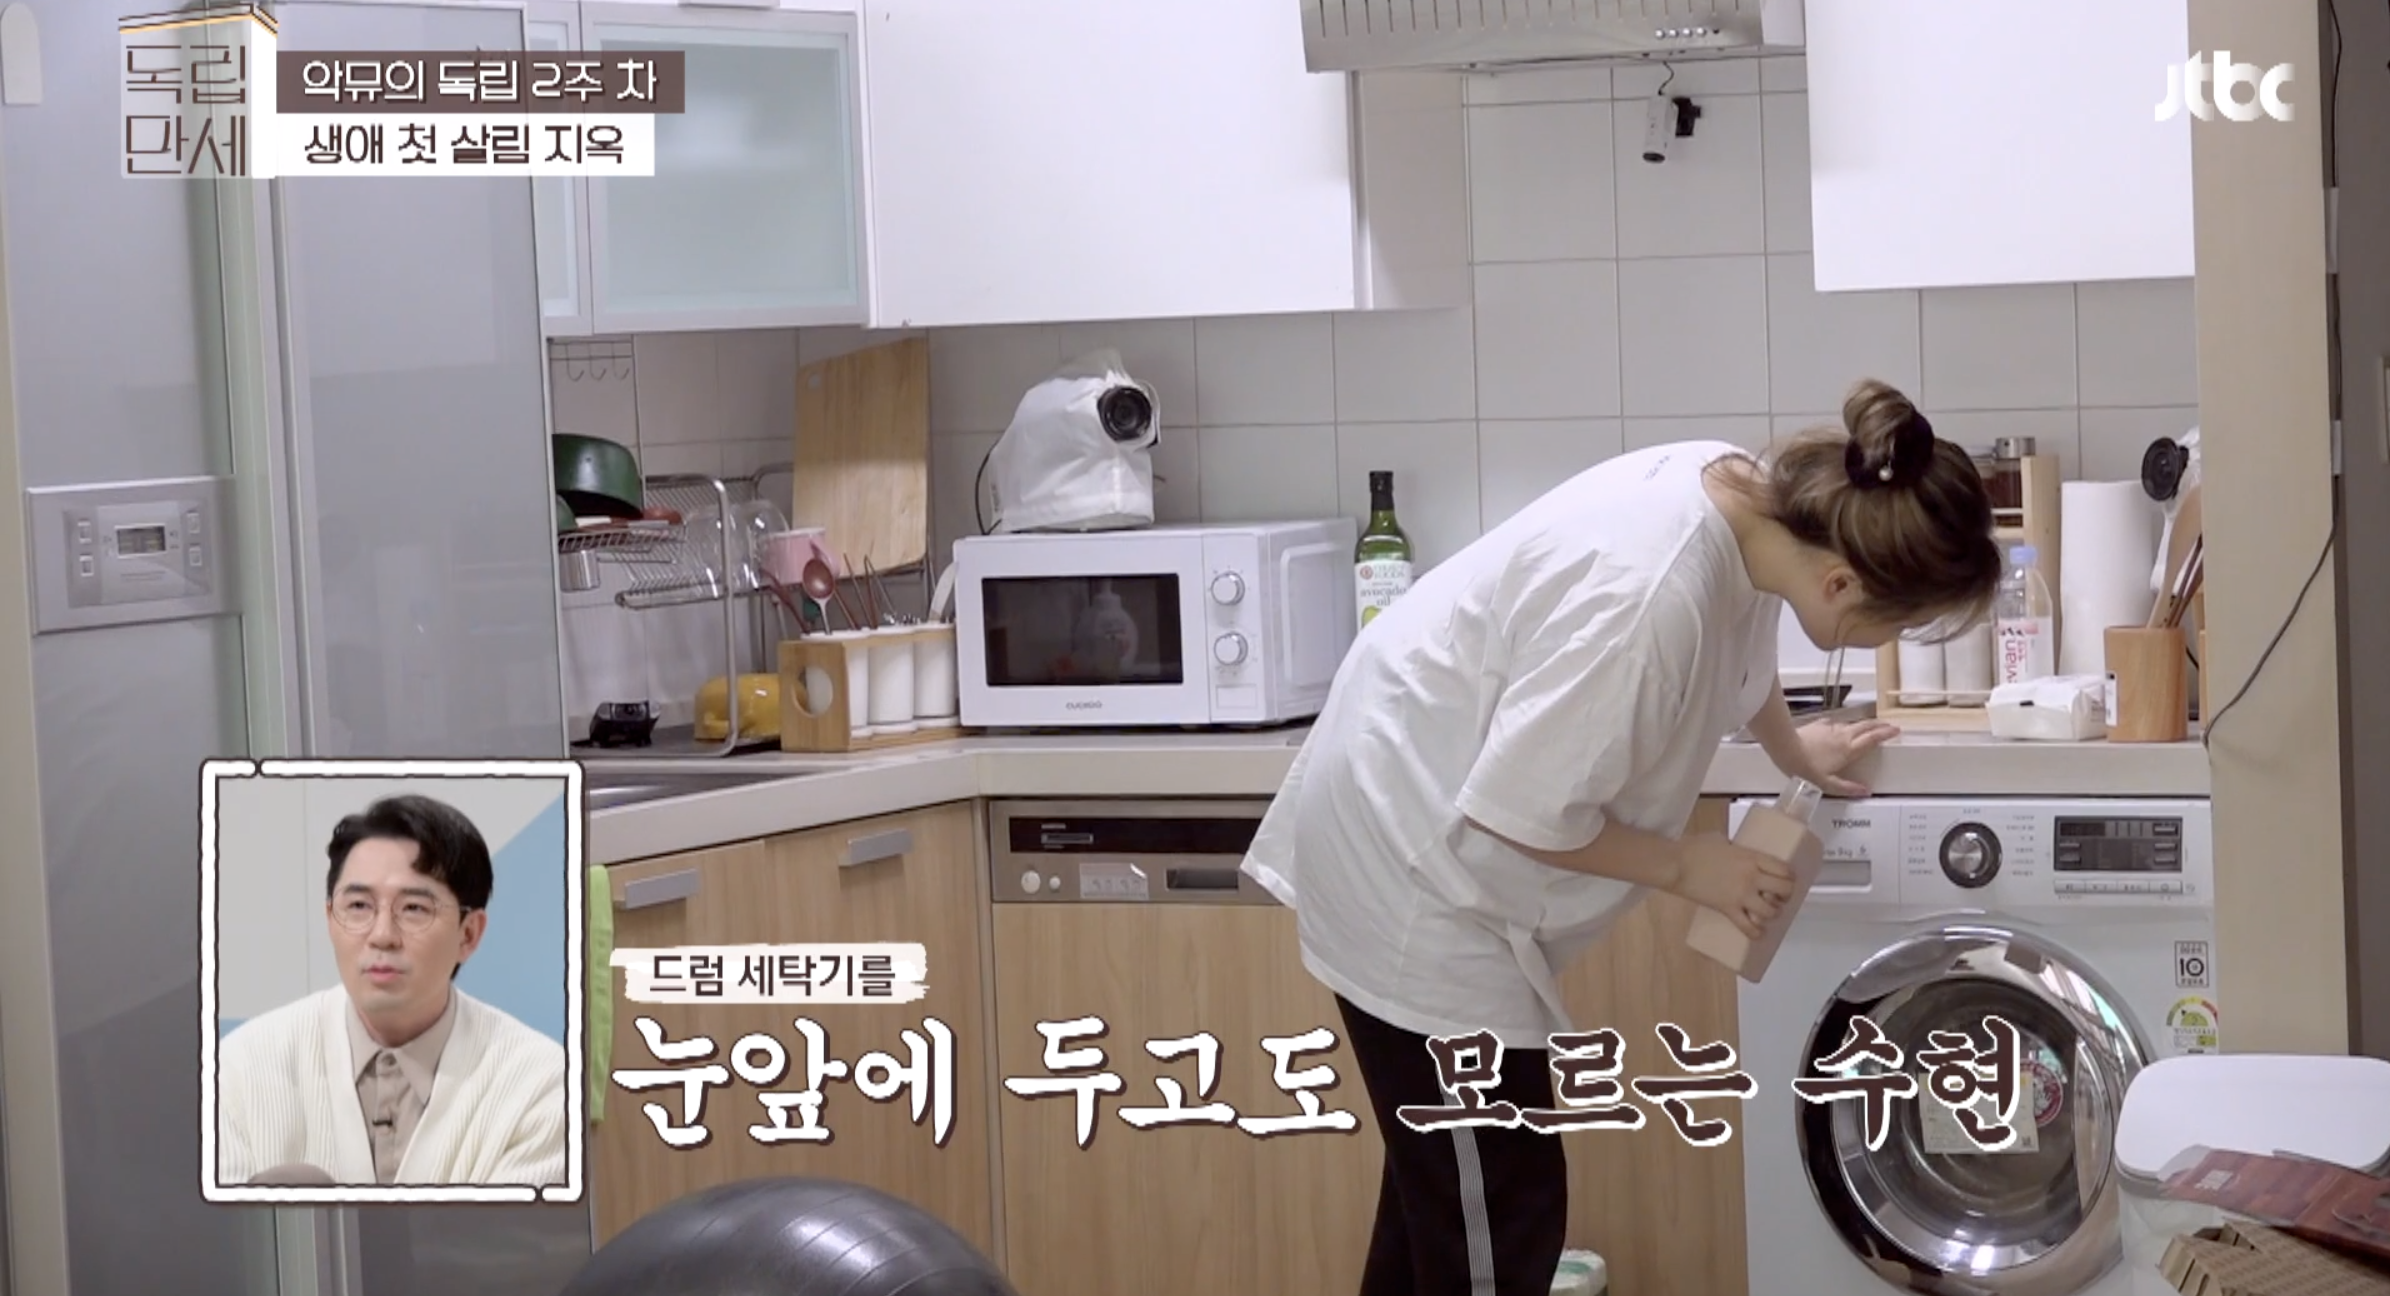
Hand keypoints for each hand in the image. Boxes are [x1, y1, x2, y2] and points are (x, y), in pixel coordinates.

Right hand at [1671, 833, 1796, 940]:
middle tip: (1780, 896)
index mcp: (1751, 857)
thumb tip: (1735, 851)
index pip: (1783, 869)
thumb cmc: (1694, 847)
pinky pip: (1747, 927)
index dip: (1790, 876)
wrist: (1675, 865)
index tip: (1788, 879)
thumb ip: (1734, 847)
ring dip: (1773, 913)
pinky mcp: (1728, 909)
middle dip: (1786, 895)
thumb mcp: (1721, 840)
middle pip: (1784, 889)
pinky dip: (1756, 932)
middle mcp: (1752, 877)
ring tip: (1768, 912)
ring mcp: (1741, 895)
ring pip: (1771, 911)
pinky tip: (1758, 933)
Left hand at [1791, 719, 1898, 796]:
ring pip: (1852, 724)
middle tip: (1888, 725)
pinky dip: (1842, 725)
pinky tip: (1838, 727)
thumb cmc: (1806, 768)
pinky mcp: (1819, 724)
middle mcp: (1843, 736)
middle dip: (1879, 725)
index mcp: (1849, 750)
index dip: (1886, 733)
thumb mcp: (1828, 784)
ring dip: (1863, 724)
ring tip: (1868, 727)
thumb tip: (1865, 791)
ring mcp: (1831, 728)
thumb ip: (1847, 788)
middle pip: (1866, 727)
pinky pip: (1835, 723)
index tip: (1896, 730)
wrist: (1786, 747)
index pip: (1872, 739)